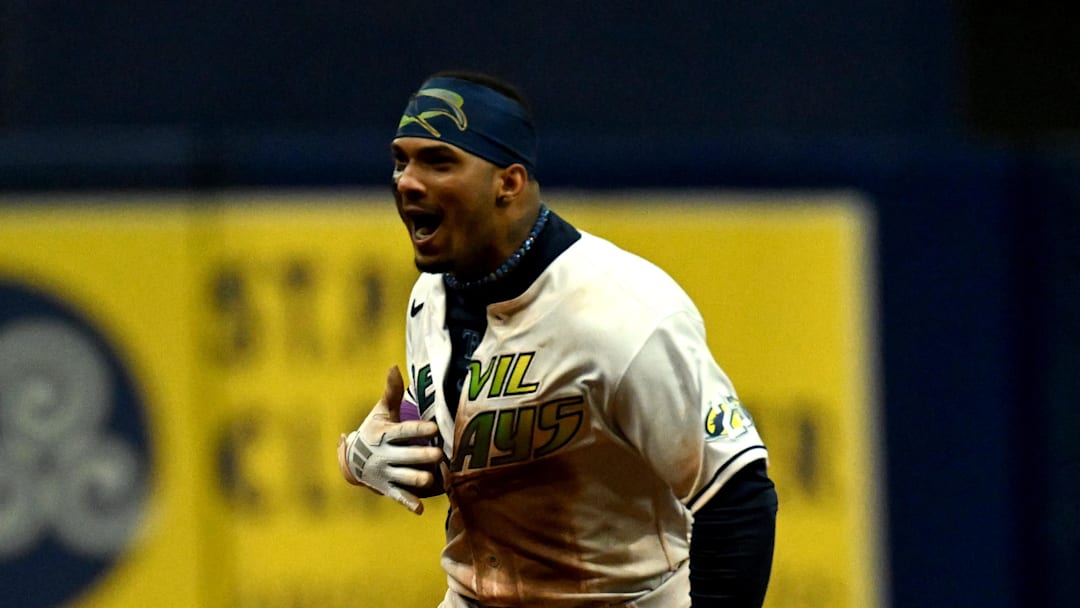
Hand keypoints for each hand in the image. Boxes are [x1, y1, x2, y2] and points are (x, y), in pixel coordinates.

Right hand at [337, 366, 441, 513]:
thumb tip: (394, 365)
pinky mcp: (387, 488)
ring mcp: (386, 473)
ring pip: (402, 476)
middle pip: (405, 455)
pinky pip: (398, 496)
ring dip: (415, 478)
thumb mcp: (381, 412)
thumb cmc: (374, 431)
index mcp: (385, 435)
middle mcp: (385, 455)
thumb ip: (391, 391)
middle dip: (421, 456)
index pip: (403, 432)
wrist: (351, 461)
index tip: (435, 428)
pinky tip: (420, 509)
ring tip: (430, 479)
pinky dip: (408, 502)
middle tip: (439, 455)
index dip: (418, 430)